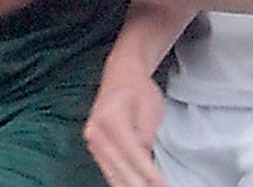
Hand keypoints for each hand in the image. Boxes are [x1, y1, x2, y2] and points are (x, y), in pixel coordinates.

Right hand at [84, 57, 166, 186]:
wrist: (121, 76)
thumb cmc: (139, 89)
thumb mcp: (150, 109)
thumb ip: (145, 136)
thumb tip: (144, 160)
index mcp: (110, 118)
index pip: (131, 152)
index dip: (147, 171)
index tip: (161, 183)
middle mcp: (95, 131)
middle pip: (118, 166)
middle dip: (138, 183)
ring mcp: (92, 140)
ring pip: (111, 172)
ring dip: (128, 185)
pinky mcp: (95, 147)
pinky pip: (108, 169)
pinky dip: (120, 180)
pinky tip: (132, 185)